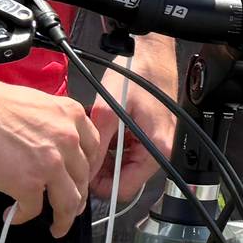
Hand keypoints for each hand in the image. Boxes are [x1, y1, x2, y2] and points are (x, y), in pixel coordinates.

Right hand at [0, 66, 105, 236]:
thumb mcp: (38, 104)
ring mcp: (51, 164)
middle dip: (78, 198)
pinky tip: (13, 215)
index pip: (93, 150)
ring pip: (69, 202)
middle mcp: (68, 140)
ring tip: (56, 227)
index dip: (87, 170)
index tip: (80, 181)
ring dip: (64, 219)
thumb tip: (53, 147)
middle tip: (70, 209)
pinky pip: (34, 210)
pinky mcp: (28, 184)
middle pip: (83, 178)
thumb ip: (53, 124)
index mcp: (71, 117)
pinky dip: (24, 216)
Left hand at [88, 54, 176, 206]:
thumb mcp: (109, 110)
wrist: (149, 53)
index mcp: (156, 150)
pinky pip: (127, 152)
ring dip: (105, 157)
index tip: (82, 174)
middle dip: (101, 170)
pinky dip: (112, 146)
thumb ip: (98, 144)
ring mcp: (154, 144)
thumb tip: (85, 171)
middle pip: (124, 179)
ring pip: (123, 167)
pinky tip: (103, 131)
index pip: (124, 189)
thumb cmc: (136, 75)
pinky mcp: (148, 135)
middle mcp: (159, 151)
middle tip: (82, 155)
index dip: (99, 185)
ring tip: (92, 138)